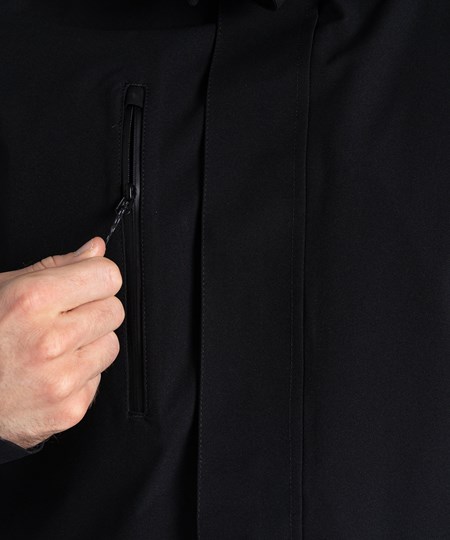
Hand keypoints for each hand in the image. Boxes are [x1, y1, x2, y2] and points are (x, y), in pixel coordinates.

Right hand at [0, 237, 123, 449]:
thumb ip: (57, 266)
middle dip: (94, 310)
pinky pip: (99, 379)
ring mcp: (60, 379)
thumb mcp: (6, 288)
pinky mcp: (68, 410)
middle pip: (114, 310)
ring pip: (111, 345)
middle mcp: (49, 340)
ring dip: (90, 345)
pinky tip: (51, 373)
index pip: (108, 275)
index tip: (87, 284)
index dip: (97, 278)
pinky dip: (81, 376)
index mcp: (33, 300)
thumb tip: (96, 248)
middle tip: (65, 320)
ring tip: (55, 349)